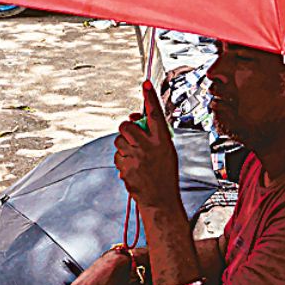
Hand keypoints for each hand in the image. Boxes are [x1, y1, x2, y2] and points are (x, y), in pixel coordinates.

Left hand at [114, 81, 177, 210]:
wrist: (160, 200)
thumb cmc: (165, 175)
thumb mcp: (167, 152)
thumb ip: (153, 135)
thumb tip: (136, 119)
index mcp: (162, 141)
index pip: (155, 114)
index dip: (150, 97)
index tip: (145, 84)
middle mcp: (148, 147)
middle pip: (127, 126)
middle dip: (126, 128)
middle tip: (132, 136)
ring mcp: (135, 158)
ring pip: (119, 141)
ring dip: (124, 145)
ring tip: (135, 157)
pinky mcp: (125, 168)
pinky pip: (117, 157)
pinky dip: (122, 160)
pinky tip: (133, 168)